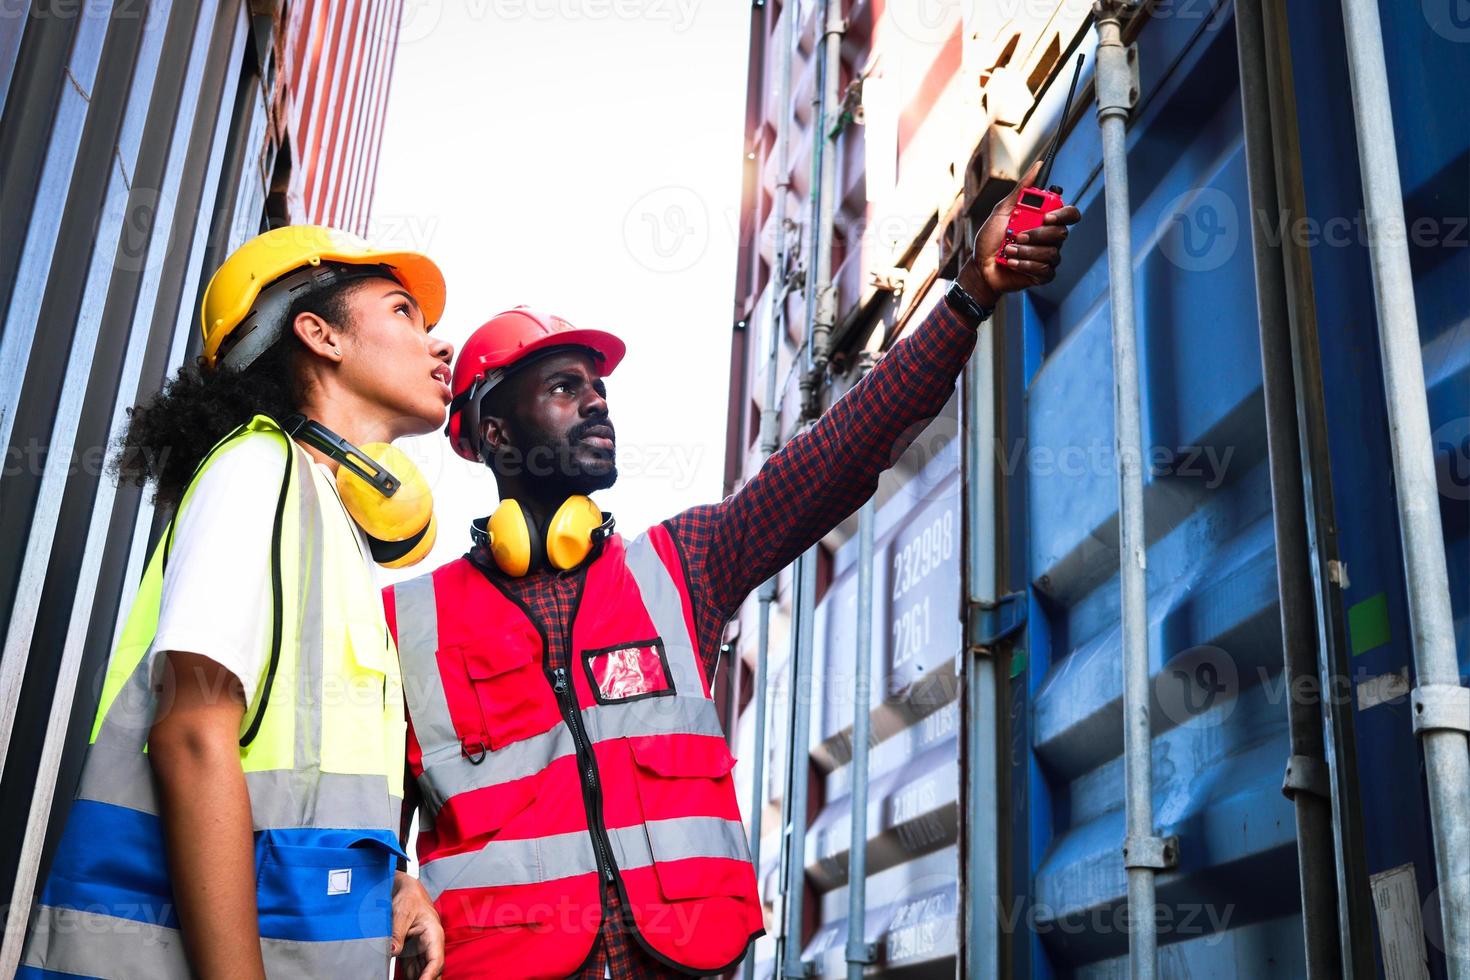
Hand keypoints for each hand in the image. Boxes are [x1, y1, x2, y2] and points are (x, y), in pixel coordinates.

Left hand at [391, 871, 444, 978]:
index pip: (436, 961)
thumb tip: (393, 951)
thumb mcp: (402, 913)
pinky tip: (400, 978)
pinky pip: (413, 969)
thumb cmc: (410, 898)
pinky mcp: (412, 951)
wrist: (406, 891)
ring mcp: (421, 949)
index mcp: (434, 934)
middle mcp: (430, 944)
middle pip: (432, 970)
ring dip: (417, 978)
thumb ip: (397, 933)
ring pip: (423, 972)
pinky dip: (409, 976)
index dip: (429, 976)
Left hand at [957, 159, 1082, 306]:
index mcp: (1045, 220)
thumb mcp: (1003, 210)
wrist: (980, 266)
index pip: (1070, 214)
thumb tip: (1038, 166)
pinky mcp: (1042, 275)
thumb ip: (1022, 190)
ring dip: (1026, 251)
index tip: (1046, 216)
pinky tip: (1012, 263)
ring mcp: (1048, 257)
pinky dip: (1026, 265)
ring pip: (1052, 253)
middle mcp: (1050, 238)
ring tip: (1008, 251)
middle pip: (1062, 233)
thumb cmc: (991, 239)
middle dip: (1037, 235)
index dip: (1064, 214)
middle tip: (1017, 236)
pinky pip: (1044, 269)